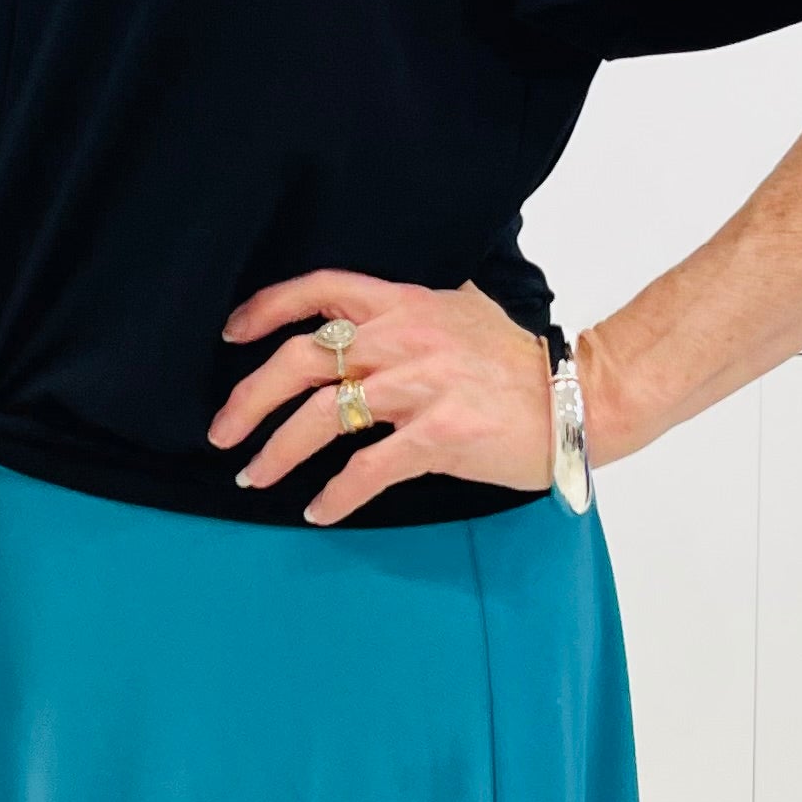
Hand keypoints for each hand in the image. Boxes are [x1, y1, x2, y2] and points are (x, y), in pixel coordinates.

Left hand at [214, 269, 554, 525]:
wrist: (579, 398)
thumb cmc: (519, 360)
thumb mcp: (463, 310)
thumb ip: (416, 305)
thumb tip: (378, 305)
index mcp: (406, 304)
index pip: (321, 290)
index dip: (267, 309)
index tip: (233, 334)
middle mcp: (405, 339)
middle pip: (301, 360)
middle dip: (249, 398)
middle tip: (221, 431)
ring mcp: (422, 387)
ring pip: (323, 417)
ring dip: (276, 452)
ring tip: (254, 476)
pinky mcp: (440, 435)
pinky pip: (368, 469)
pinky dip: (334, 495)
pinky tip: (318, 510)